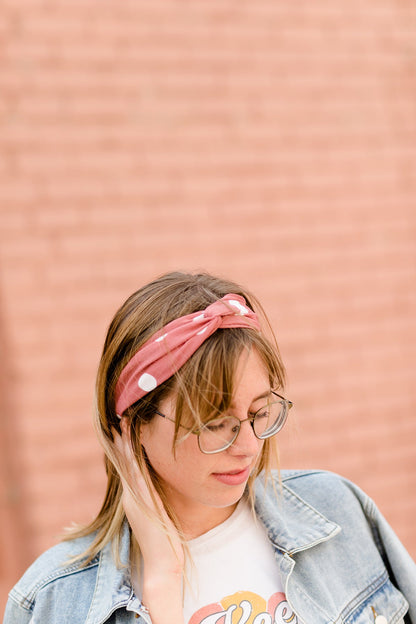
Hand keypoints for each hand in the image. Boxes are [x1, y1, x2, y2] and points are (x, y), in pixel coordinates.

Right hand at [113, 418, 184, 623]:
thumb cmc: (167, 540)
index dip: (126, 445)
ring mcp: (135, 500)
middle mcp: (132, 496)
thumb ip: (157, 496)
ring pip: (128, 467)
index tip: (125, 426)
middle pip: (125, 462)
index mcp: (135, 497)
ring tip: (122, 426)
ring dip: (124, 446)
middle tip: (121, 418)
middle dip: (122, 440)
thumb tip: (161, 482)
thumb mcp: (160, 512)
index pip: (130, 466)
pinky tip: (131, 449)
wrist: (163, 565)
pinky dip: (132, 463)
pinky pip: (136, 479)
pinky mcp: (141, 505)